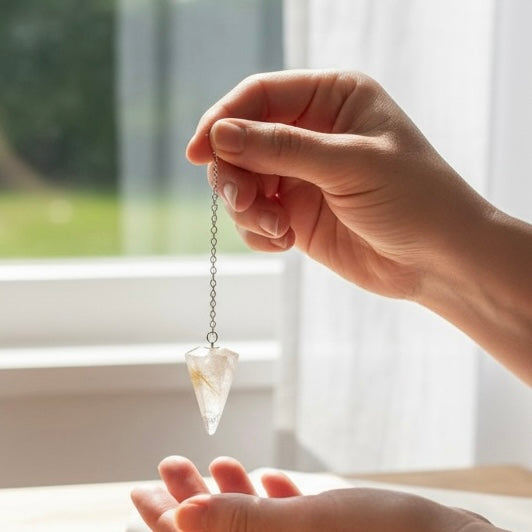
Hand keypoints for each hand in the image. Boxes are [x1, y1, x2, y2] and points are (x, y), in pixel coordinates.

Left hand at [131, 456, 501, 531]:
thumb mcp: (308, 527)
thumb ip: (242, 524)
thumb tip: (178, 519)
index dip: (163, 523)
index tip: (140, 490)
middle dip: (191, 501)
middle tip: (169, 464)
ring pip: (251, 527)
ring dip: (231, 494)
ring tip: (217, 460)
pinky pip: (287, 524)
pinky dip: (272, 500)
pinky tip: (268, 478)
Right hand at [187, 69, 490, 299]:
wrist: (439, 261)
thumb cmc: (414, 199)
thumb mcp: (349, 164)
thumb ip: (282, 148)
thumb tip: (219, 135)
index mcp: (332, 99)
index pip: (260, 96)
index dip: (223, 120)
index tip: (199, 152)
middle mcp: (312, 134)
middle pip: (241, 141)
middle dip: (233, 173)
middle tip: (241, 201)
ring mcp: (302, 177)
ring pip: (243, 182)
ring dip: (246, 207)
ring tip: (275, 228)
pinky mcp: (297, 215)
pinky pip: (255, 218)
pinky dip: (258, 232)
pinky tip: (284, 242)